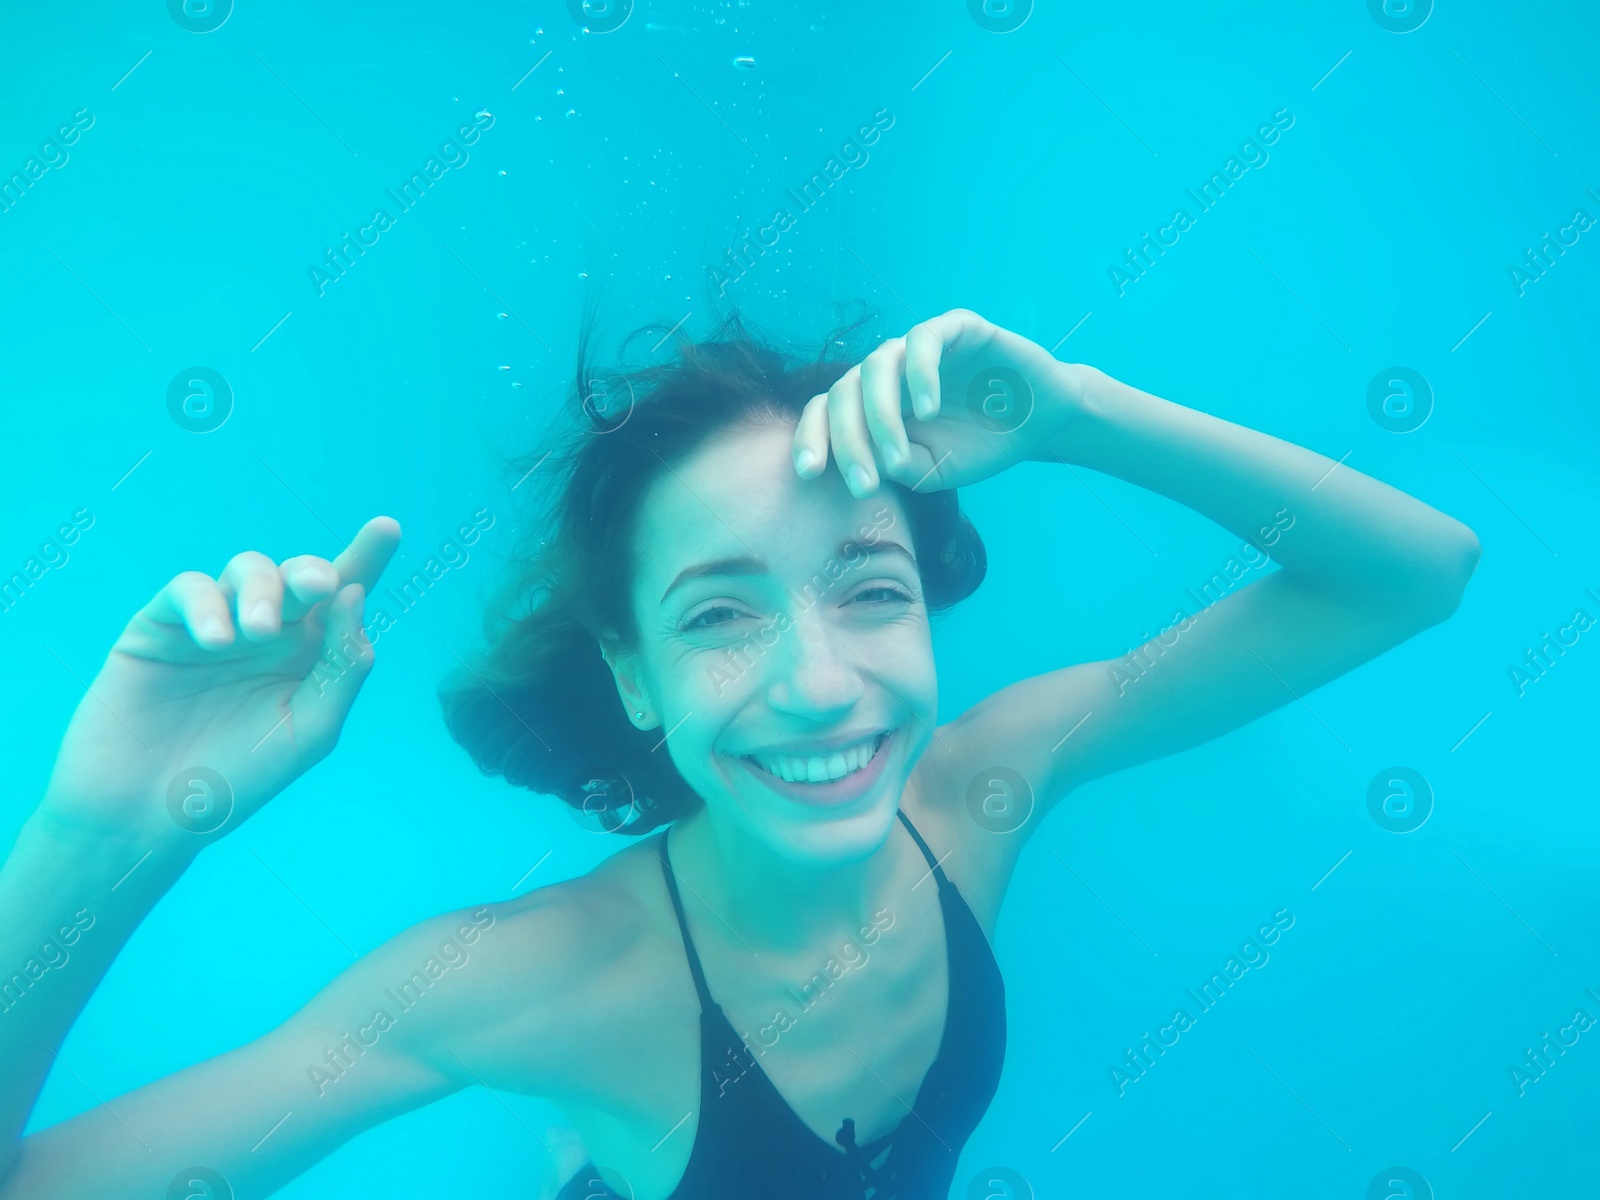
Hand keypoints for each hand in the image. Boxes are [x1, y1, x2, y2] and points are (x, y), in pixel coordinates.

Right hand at [42, 517, 401, 846]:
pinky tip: (216, 641)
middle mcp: (267, 634)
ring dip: (261, 590)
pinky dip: (207, 604)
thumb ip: (342, 666)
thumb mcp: (310, 730)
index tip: (388, 527)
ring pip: (248, 568)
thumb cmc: (237, 779)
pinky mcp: (159, 627)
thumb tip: (354, 595)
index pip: (344, 597)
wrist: (149, 815)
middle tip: (318, 588)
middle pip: (301, 574)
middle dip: (313, 572)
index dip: (367, 558)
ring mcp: (214, 625)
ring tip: (256, 631)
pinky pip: (188, 589)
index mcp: (310, 656)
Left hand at [791, 308, 1088, 495]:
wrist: (1040, 423)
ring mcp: (918, 347)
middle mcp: (888, 371)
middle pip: (843, 393)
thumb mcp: (932, 469)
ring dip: (879, 416)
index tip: (807, 474)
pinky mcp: (955, 327)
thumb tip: (864, 463)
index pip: (826, 412)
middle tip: (863, 484)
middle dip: (847, 442)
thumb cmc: (980, 445)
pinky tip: (926, 409)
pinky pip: (923, 340)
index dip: (811, 437)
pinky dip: (918, 375)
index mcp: (873, 403)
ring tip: (896, 457)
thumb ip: (896, 465)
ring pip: (875, 366)